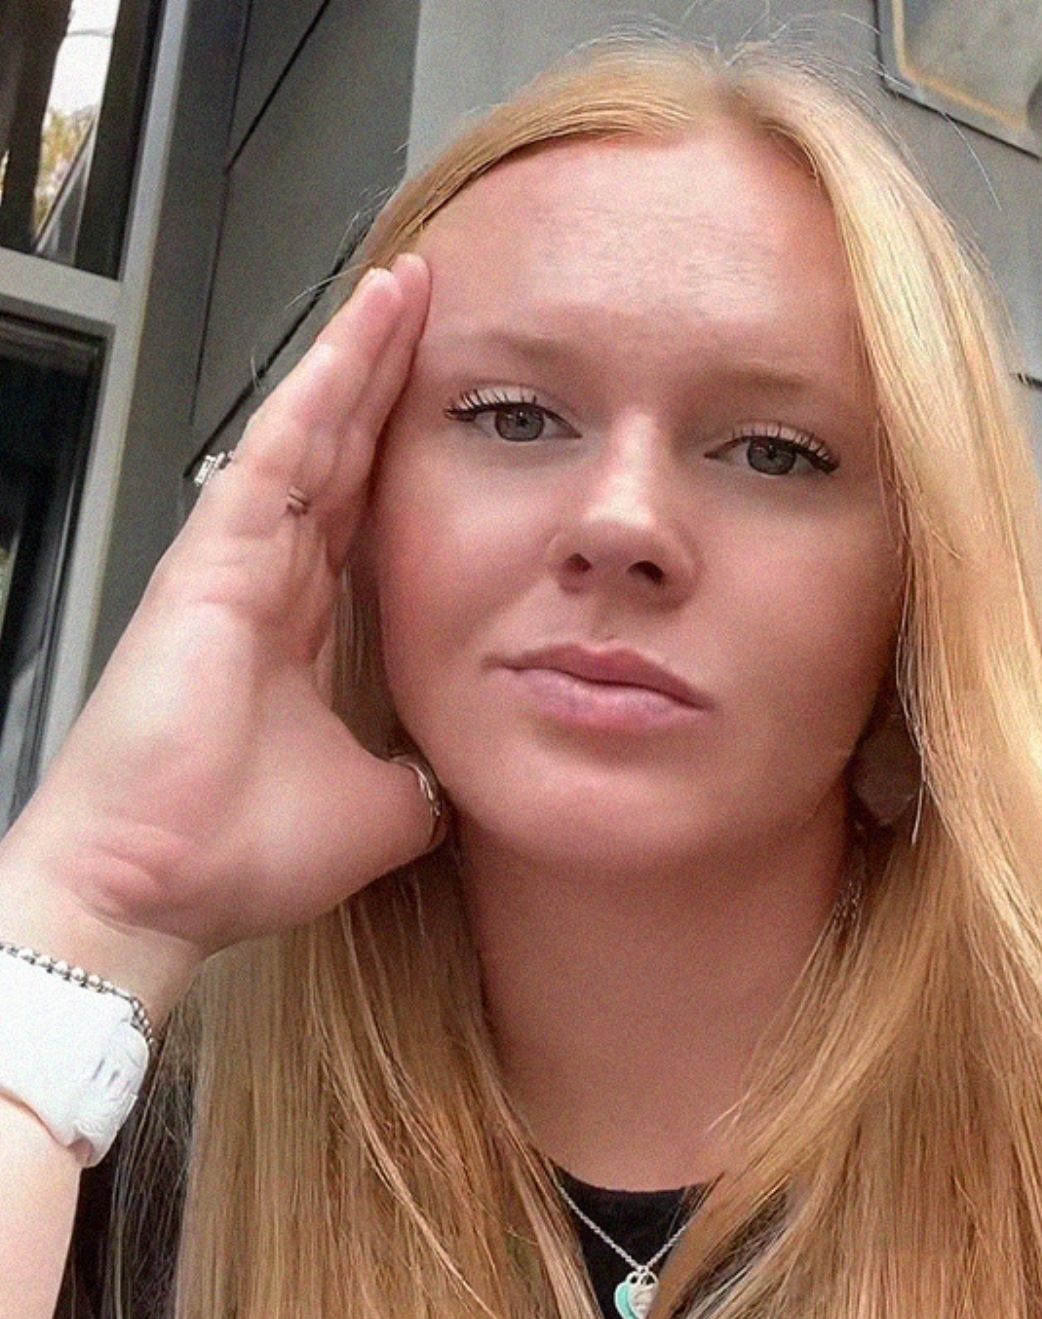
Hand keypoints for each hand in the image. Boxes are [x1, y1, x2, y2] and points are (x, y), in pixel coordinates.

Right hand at [0, 255, 440, 1008]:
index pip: (367, 507)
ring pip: (309, 431)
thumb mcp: (379, 806)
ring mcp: (234, 562)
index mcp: (301, 623)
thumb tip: (462, 777)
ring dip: (357, 357)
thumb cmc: (236, 853)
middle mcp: (267, 578)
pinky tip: (355, 339)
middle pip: (340, 447)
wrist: (159, 888)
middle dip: (385, 372)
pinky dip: (316, 394)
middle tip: (434, 299)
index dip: (405, 443)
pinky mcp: (211, 561)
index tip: (462, 392)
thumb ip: (419, 775)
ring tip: (406, 287)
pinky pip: (274, 455)